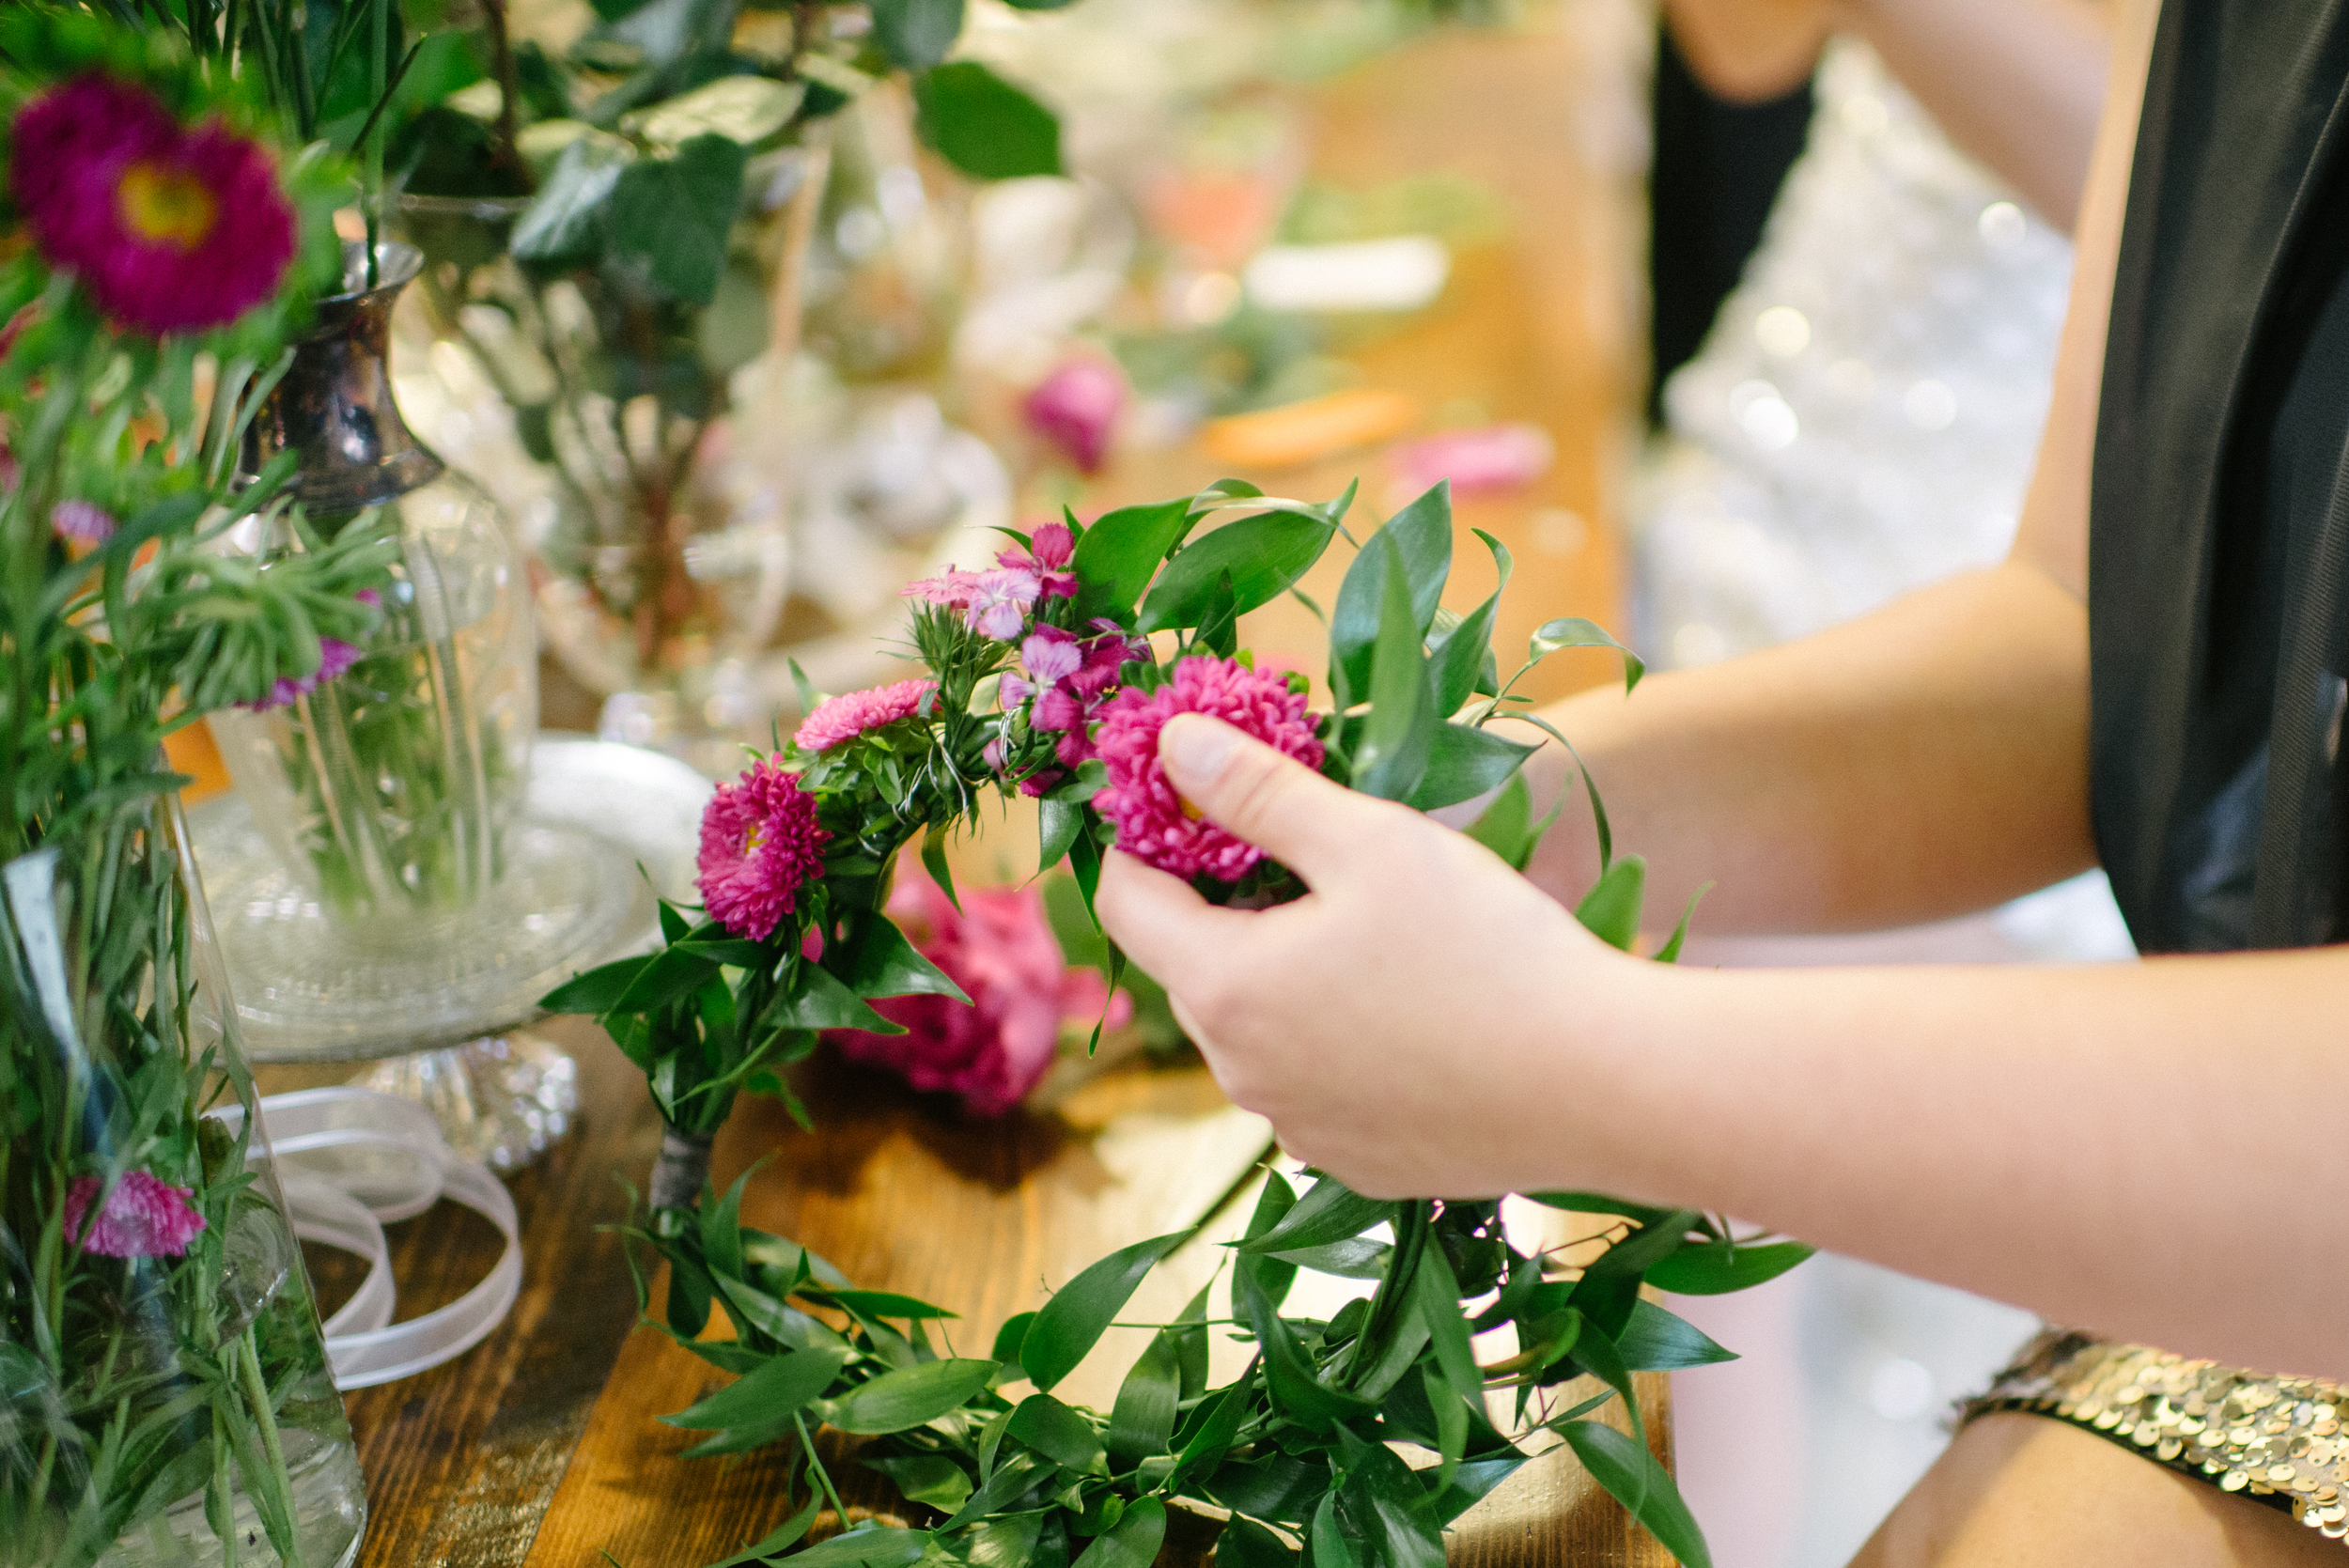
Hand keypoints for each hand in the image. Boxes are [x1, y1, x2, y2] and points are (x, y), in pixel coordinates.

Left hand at [1094, 714, 1657, 1197]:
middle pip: (1193, 966)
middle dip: (1225, 902)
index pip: (1127, 904)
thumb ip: (1258, 790)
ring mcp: (1298, 1130)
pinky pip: (1313, 1084)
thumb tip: (1169, 745)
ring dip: (1284, 971)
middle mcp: (1241, 1076)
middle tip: (1305, 846)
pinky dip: (1335, 1037)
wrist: (1607, 1086)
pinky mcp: (1357, 1163)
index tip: (1194, 794)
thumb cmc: (1485, 947)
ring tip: (1372, 926)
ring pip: (1256, 1028)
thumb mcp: (1369, 840)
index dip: (1145, 837)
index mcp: (1224, 990)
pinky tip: (1412, 1004)